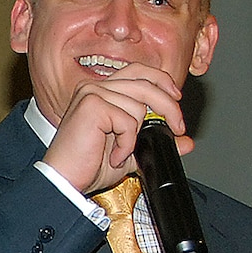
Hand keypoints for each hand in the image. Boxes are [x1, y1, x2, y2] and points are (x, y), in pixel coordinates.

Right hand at [42, 63, 194, 196]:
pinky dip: (126, 143)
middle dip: (168, 106)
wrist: (64, 181)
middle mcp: (94, 87)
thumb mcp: (130, 152)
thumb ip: (155, 141)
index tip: (176, 100)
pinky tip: (113, 155)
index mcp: (101, 91)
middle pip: (146, 83)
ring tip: (120, 152)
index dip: (162, 81)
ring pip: (139, 105)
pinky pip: (128, 120)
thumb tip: (186, 142)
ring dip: (136, 135)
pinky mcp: (92, 106)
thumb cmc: (87, 166)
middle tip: (176, 128)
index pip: (139, 71)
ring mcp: (91, 94)